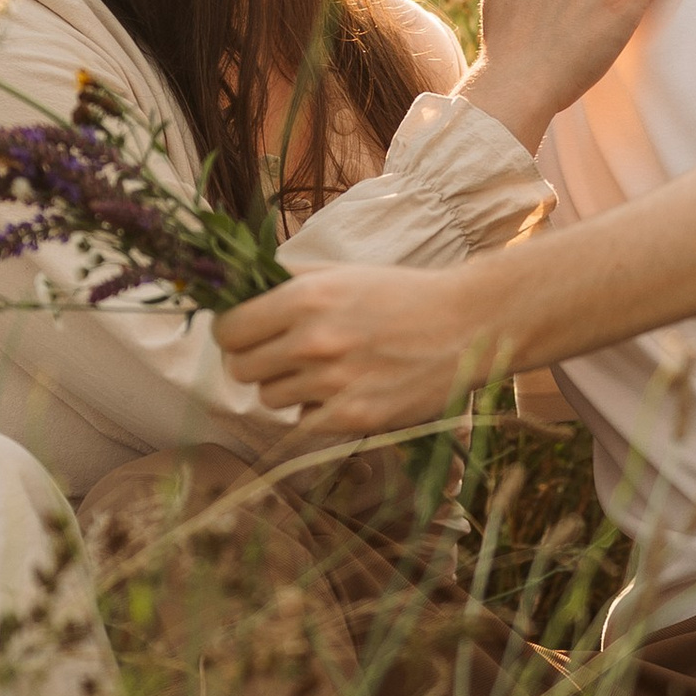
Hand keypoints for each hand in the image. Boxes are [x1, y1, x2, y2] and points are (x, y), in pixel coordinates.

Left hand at [213, 259, 505, 434]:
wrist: (467, 326)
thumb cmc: (402, 295)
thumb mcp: (341, 274)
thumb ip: (286, 280)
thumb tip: (236, 290)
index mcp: (305, 297)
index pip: (228, 330)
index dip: (234, 334)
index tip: (248, 336)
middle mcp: (313, 341)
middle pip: (240, 369)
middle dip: (255, 362)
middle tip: (280, 356)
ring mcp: (333, 383)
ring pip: (269, 398)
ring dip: (287, 387)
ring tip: (323, 371)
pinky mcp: (354, 417)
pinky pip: (303, 422)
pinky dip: (316, 410)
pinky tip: (343, 391)